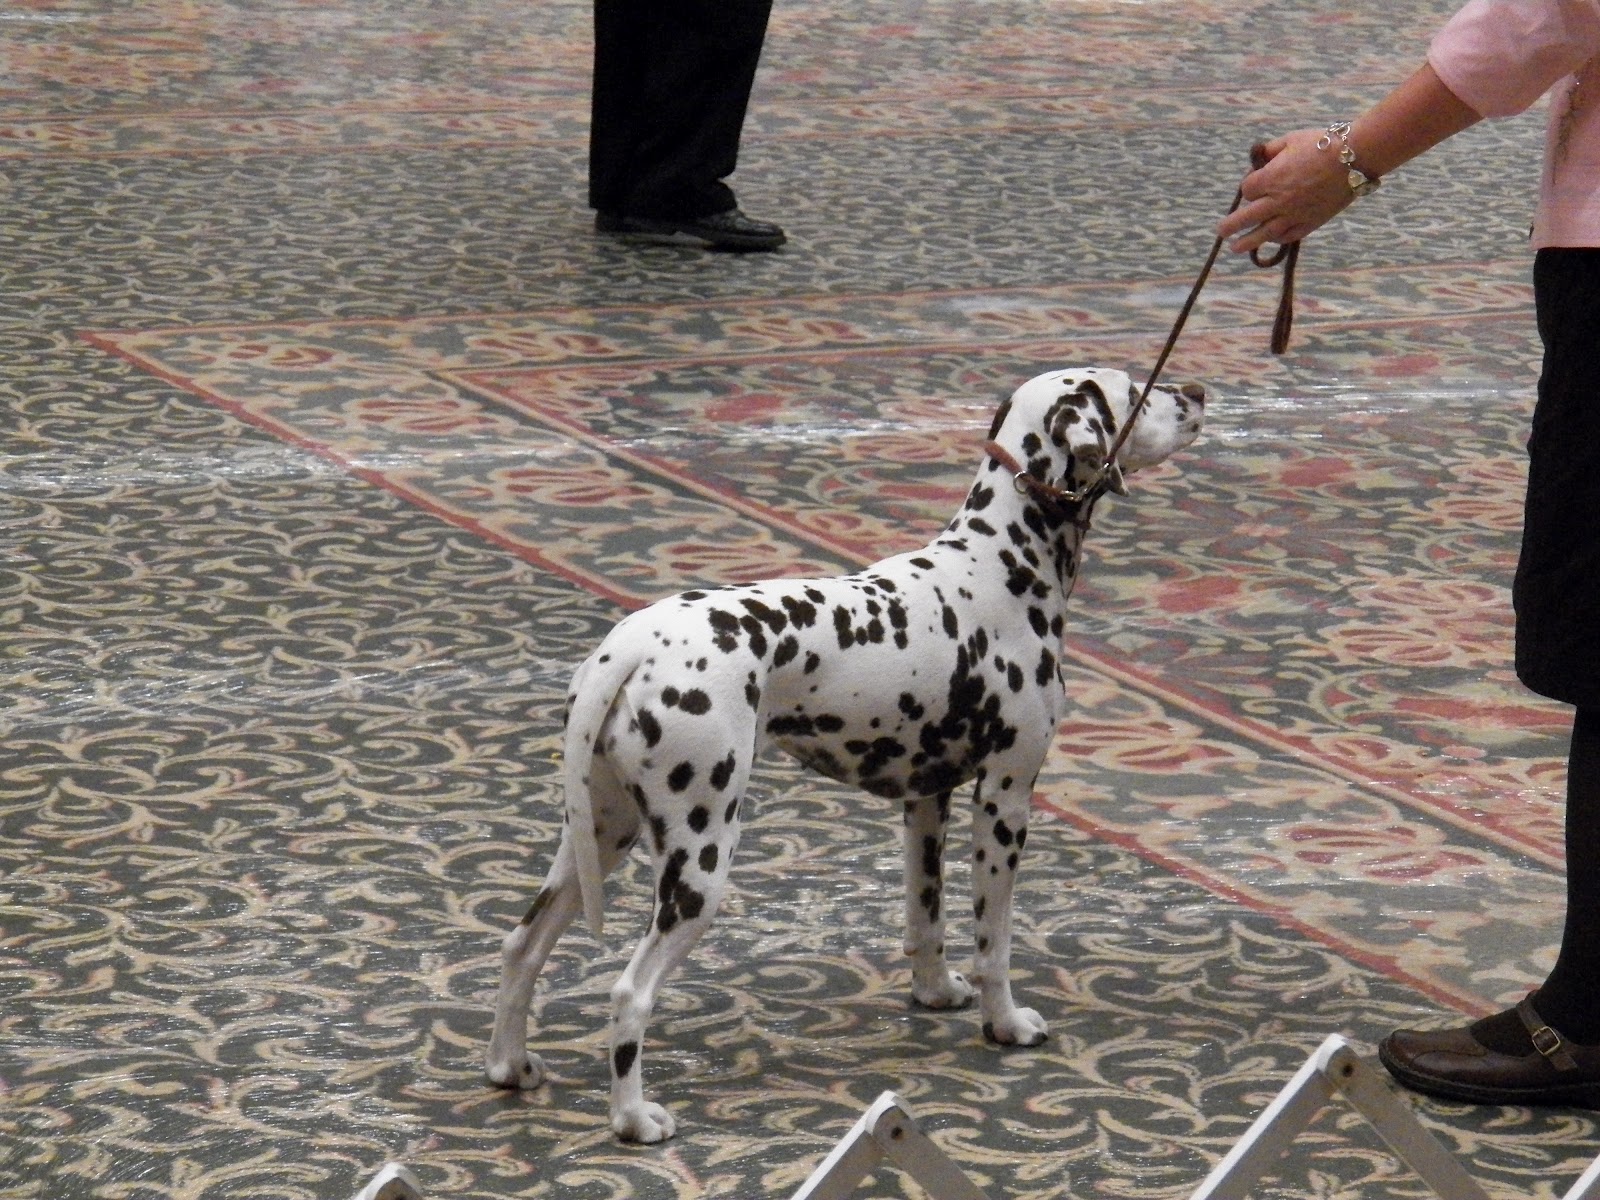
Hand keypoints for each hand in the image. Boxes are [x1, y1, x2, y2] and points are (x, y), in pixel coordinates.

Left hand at [1216, 128, 1354, 253]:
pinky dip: (1277, 238)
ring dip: (1247, 242)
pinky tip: (1270, 239)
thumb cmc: (1323, 143)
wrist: (1355, 157)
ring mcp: (1294, 214)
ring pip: (1264, 233)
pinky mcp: (1310, 223)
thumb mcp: (1291, 139)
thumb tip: (1259, 157)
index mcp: (1272, 178)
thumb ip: (1270, 150)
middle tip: (1221, 231)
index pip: (1247, 190)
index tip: (1254, 183)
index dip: (1248, 186)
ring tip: (1234, 248)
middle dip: (1231, 225)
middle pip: (1246, 217)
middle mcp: (1278, 200)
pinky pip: (1288, 236)